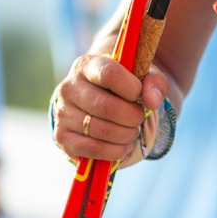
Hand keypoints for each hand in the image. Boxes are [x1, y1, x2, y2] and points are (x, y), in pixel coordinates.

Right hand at [50, 54, 167, 164]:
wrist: (99, 104)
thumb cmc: (123, 88)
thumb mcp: (142, 78)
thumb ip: (154, 82)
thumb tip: (152, 100)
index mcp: (86, 66)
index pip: (109, 73)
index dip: (132, 88)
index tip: (139, 96)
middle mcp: (68, 88)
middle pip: (106, 106)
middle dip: (132, 117)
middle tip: (139, 119)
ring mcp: (62, 113)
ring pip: (100, 129)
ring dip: (126, 135)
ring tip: (132, 132)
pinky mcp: (62, 137)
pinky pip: (92, 149)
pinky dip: (114, 151)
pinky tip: (123, 146)